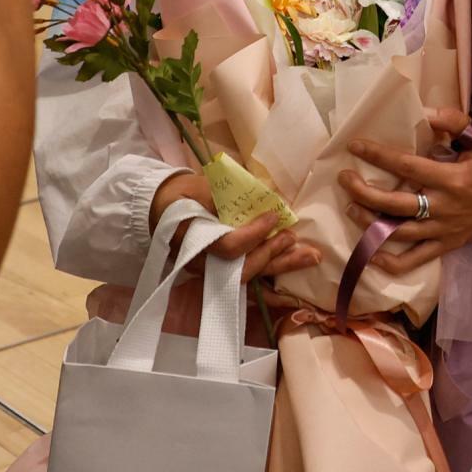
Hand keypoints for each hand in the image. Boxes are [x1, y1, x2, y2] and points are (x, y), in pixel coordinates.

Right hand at [151, 170, 318, 281]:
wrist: (161, 210)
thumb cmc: (182, 196)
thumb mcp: (200, 189)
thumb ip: (227, 196)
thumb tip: (264, 198)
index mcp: (194, 240)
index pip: (229, 247)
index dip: (255, 234)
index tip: (273, 217)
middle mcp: (204, 263)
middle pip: (243, 270)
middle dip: (274, 255)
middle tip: (294, 237)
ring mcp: (213, 272)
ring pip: (251, 278)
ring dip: (282, 267)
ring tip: (310, 256)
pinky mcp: (223, 274)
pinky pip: (251, 282)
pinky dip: (274, 283)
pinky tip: (296, 279)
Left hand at [340, 108, 471, 272]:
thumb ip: (453, 122)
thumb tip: (424, 112)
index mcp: (452, 178)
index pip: (406, 166)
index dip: (378, 155)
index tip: (355, 146)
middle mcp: (445, 207)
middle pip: (395, 203)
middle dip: (364, 192)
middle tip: (344, 178)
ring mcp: (444, 230)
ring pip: (399, 232)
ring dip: (370, 222)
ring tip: (351, 207)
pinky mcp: (447, 245)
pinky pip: (415, 259)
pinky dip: (391, 261)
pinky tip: (370, 253)